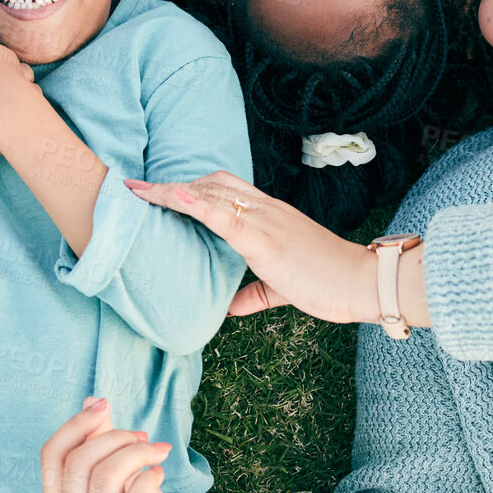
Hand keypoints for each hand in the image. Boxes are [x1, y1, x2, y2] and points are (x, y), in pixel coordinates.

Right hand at [41, 399, 208, 492]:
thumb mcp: (118, 474)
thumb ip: (101, 440)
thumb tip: (92, 401)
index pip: (51, 456)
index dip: (76, 425)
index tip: (104, 405)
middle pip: (78, 463)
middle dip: (115, 438)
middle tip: (143, 437)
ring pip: (106, 479)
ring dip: (137, 453)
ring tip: (157, 452)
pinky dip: (149, 478)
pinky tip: (159, 472)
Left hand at [125, 172, 409, 322]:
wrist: (360, 283)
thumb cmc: (327, 282)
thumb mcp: (281, 287)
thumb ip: (253, 294)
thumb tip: (227, 308)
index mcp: (267, 216)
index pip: (220, 189)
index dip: (188, 186)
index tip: (155, 189)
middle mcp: (263, 209)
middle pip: (209, 184)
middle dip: (169, 185)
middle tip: (132, 188)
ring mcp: (264, 220)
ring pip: (211, 193)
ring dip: (171, 190)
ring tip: (137, 191)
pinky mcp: (265, 239)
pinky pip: (225, 215)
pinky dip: (196, 203)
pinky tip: (173, 196)